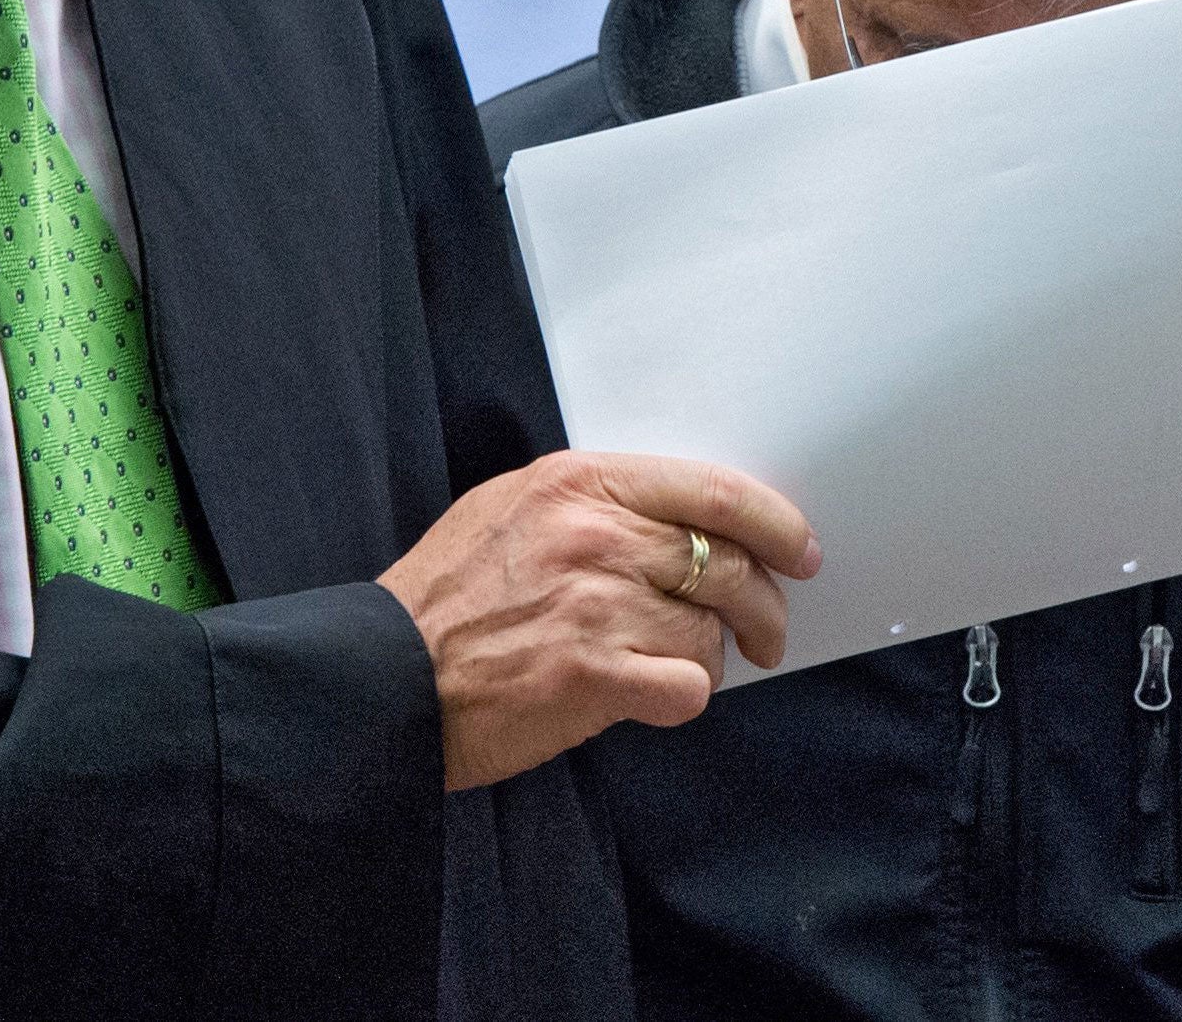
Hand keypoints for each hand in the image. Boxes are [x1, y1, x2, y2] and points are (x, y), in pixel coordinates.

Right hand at [377, 451, 820, 790]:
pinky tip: (652, 698)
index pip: (714, 490)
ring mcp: (596, 606)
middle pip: (727, 564)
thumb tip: (686, 523)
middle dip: (764, 606)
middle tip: (768, 633)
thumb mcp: (513, 507)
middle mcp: (595, 537)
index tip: (801, 550)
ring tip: (676, 667)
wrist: (380, 678)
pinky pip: (688, 687)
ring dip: (710, 658)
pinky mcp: (592, 677)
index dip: (776, 523)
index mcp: (579, 484)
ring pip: (711, 632)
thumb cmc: (445, 597)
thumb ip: (597, 504)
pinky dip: (682, 697)